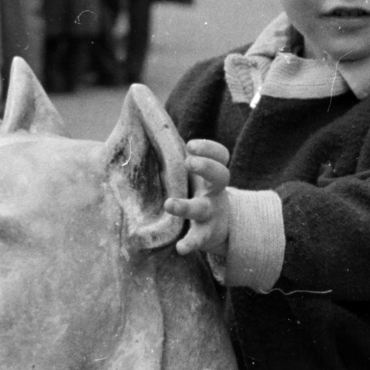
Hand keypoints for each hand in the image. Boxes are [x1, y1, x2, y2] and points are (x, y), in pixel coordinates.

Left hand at [165, 139, 231, 258]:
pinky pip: (200, 238)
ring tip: (170, 204)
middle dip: (206, 167)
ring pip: (202, 208)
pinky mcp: (206, 234)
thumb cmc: (197, 193)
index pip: (220, 156)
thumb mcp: (192, 175)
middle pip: (220, 175)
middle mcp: (214, 191)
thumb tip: (148, 121)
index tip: (190, 145)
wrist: (220, 227)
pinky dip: (191, 243)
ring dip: (187, 206)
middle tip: (188, 161)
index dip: (209, 148)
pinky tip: (181, 248)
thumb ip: (174, 156)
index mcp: (210, 174)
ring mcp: (211, 213)